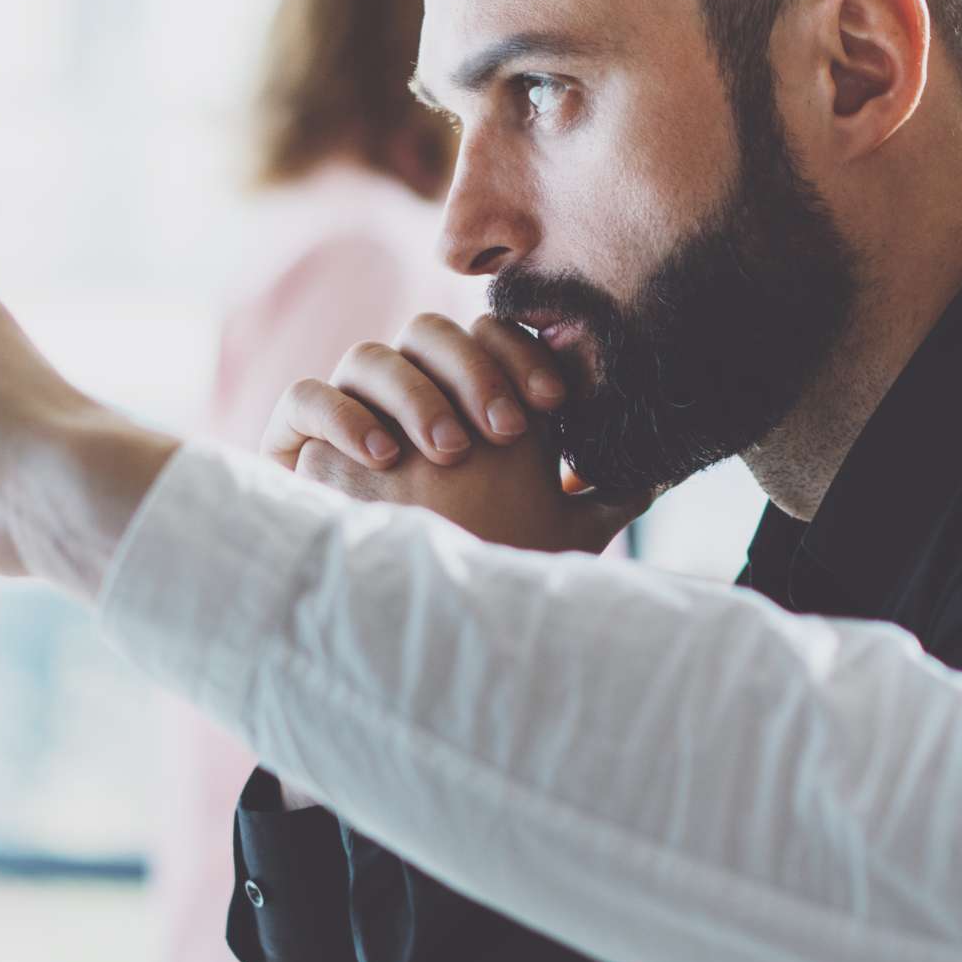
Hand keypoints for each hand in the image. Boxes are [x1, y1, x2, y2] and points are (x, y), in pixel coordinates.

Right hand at [261, 315, 639, 553]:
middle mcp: (403, 393)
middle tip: (504, 429)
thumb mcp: (557, 535)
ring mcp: (346, 411)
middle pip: (428, 331)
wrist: (389, 629)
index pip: (487, 336)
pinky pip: (306, 397)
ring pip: (368, 355)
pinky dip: (344, 415)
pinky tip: (383, 457)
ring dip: (414, 394)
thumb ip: (604, 497)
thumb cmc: (481, 575)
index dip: (519, 354)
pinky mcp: (293, 442)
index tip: (555, 406)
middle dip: (471, 370)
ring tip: (449, 452)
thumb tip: (668, 470)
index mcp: (459, 395)